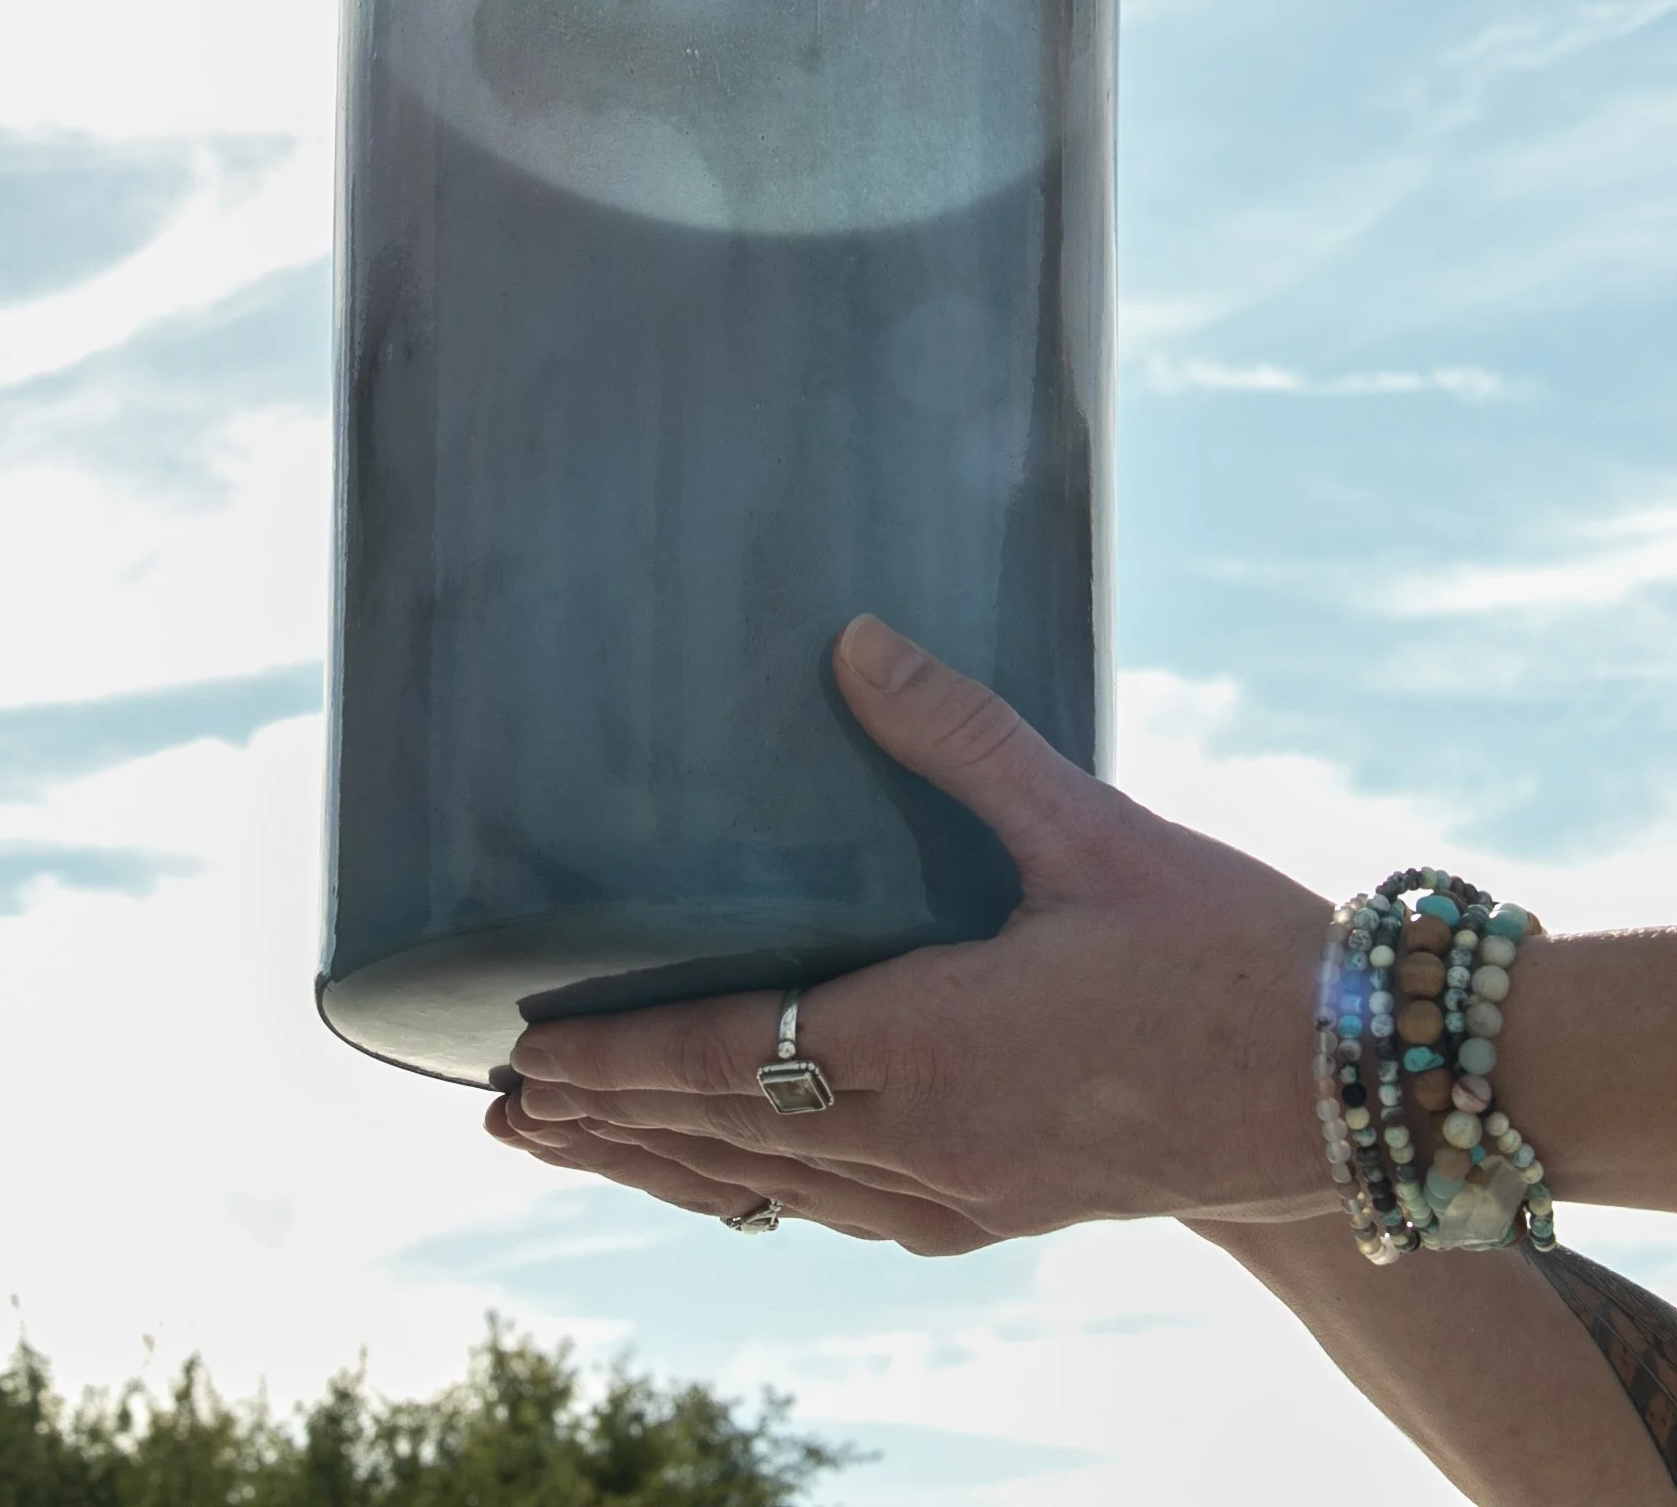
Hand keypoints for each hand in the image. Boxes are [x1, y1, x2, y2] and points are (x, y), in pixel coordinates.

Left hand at [486, 615, 1335, 1251]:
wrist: (1346, 1084)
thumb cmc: (1223, 948)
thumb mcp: (1089, 826)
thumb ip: (960, 736)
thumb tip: (853, 640)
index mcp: (936, 1045)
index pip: (732, 1059)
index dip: (618, 1060)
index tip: (520, 1055)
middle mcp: (933, 1141)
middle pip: (729, 1140)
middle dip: (610, 1125)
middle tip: (504, 1113)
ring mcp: (968, 1191)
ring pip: (780, 1188)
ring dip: (670, 1166)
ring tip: (583, 1147)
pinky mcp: (1006, 1207)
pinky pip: (850, 1211)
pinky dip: (767, 1191)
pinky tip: (744, 1179)